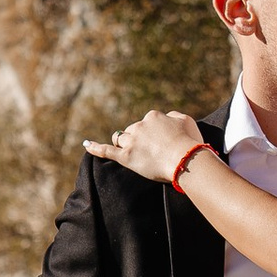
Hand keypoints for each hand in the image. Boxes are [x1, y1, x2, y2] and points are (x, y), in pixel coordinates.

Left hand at [83, 110, 208, 183]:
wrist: (186, 159)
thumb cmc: (189, 142)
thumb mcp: (186, 120)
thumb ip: (174, 116)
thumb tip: (167, 117)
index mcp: (153, 117)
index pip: (148, 123)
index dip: (154, 133)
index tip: (162, 142)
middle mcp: (140, 126)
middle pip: (133, 131)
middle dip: (139, 139)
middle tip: (152, 152)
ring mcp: (132, 142)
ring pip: (121, 139)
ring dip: (125, 144)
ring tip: (135, 153)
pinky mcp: (126, 157)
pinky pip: (106, 151)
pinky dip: (95, 147)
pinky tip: (86, 145)